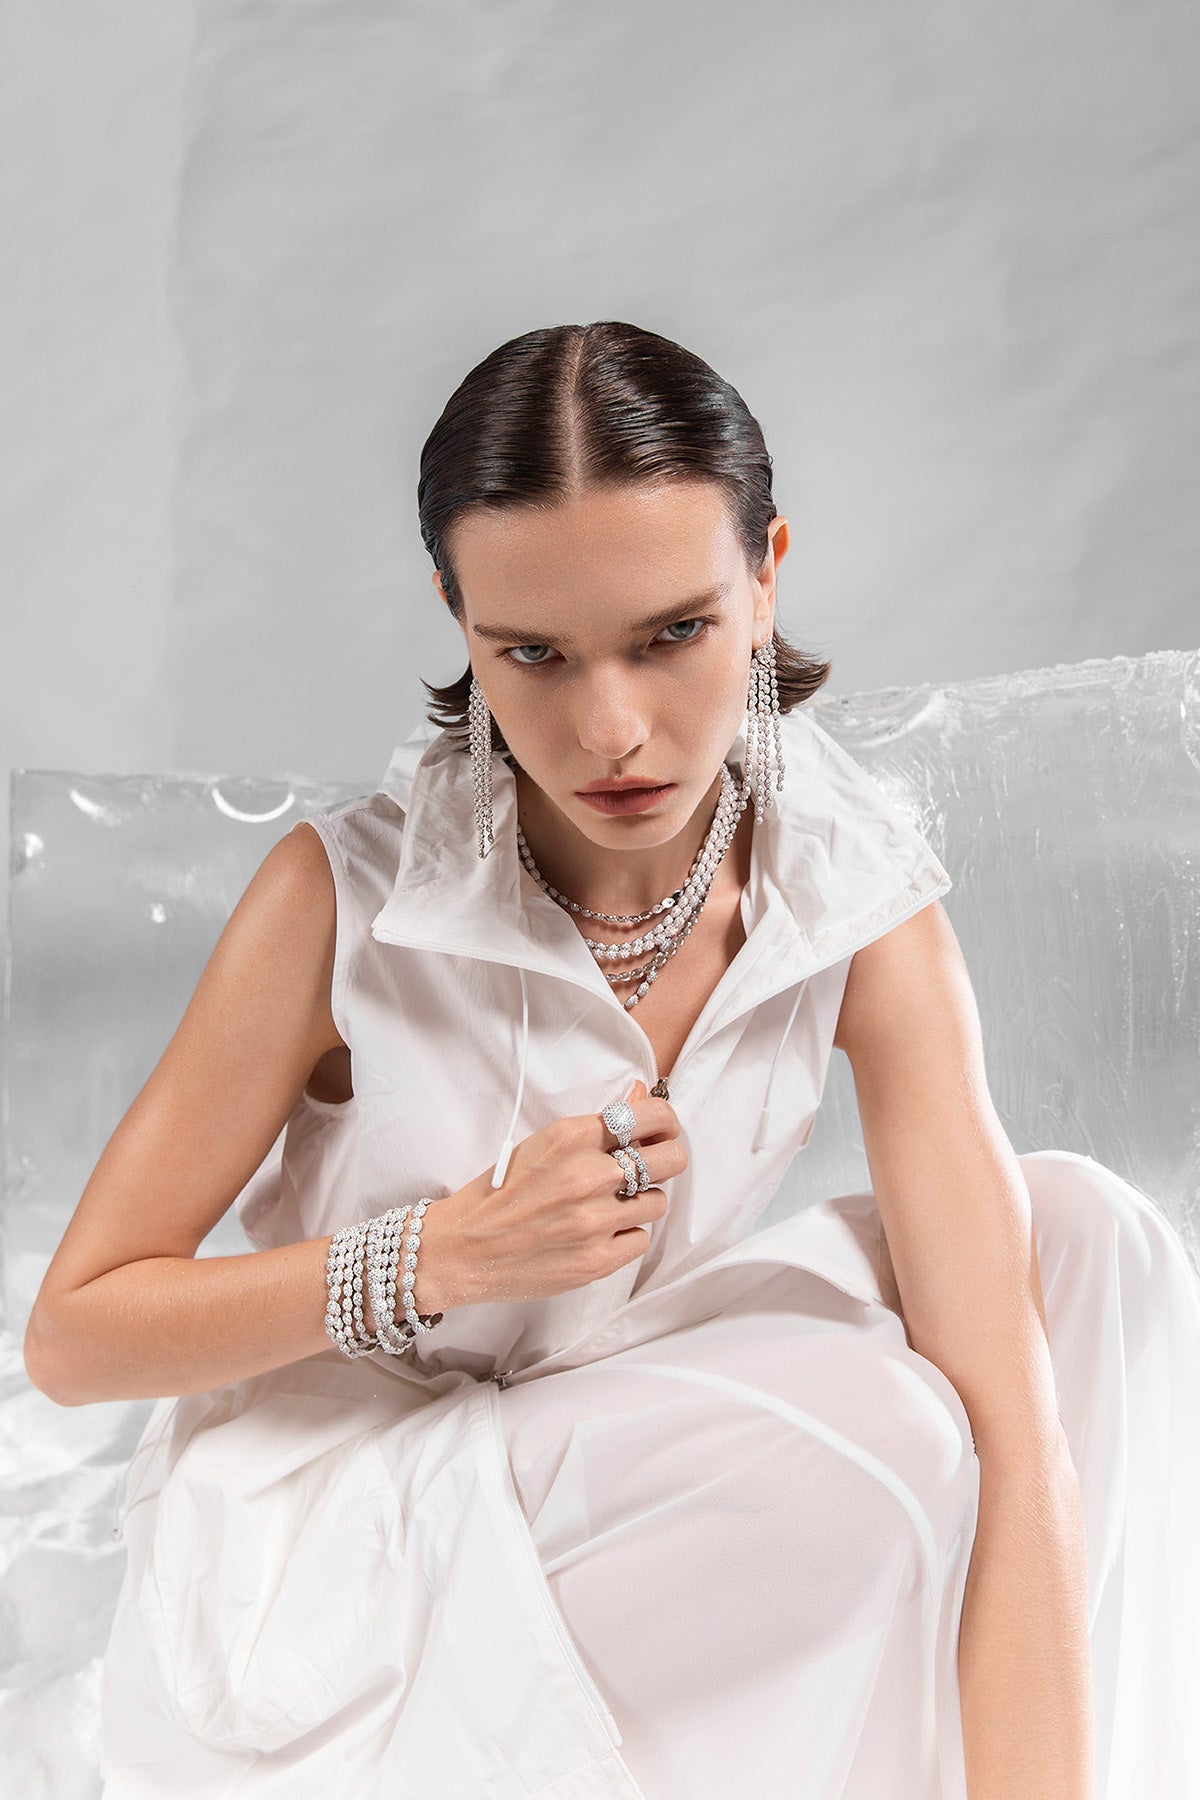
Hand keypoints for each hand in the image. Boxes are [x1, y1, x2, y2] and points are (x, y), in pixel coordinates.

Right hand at [411, 1080, 686, 1311]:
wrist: (463, 1249)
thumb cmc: (499, 1193)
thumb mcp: (543, 1144)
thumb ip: (596, 1124)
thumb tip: (639, 1092)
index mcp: (571, 1137)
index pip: (652, 1115)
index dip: (665, 1123)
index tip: (660, 1133)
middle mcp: (588, 1175)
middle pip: (672, 1158)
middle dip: (665, 1161)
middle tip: (647, 1170)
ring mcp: (595, 1220)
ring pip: (657, 1202)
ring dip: (639, 1204)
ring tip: (608, 1207)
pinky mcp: (597, 1260)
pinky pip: (640, 1240)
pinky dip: (623, 1237)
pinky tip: (596, 1235)